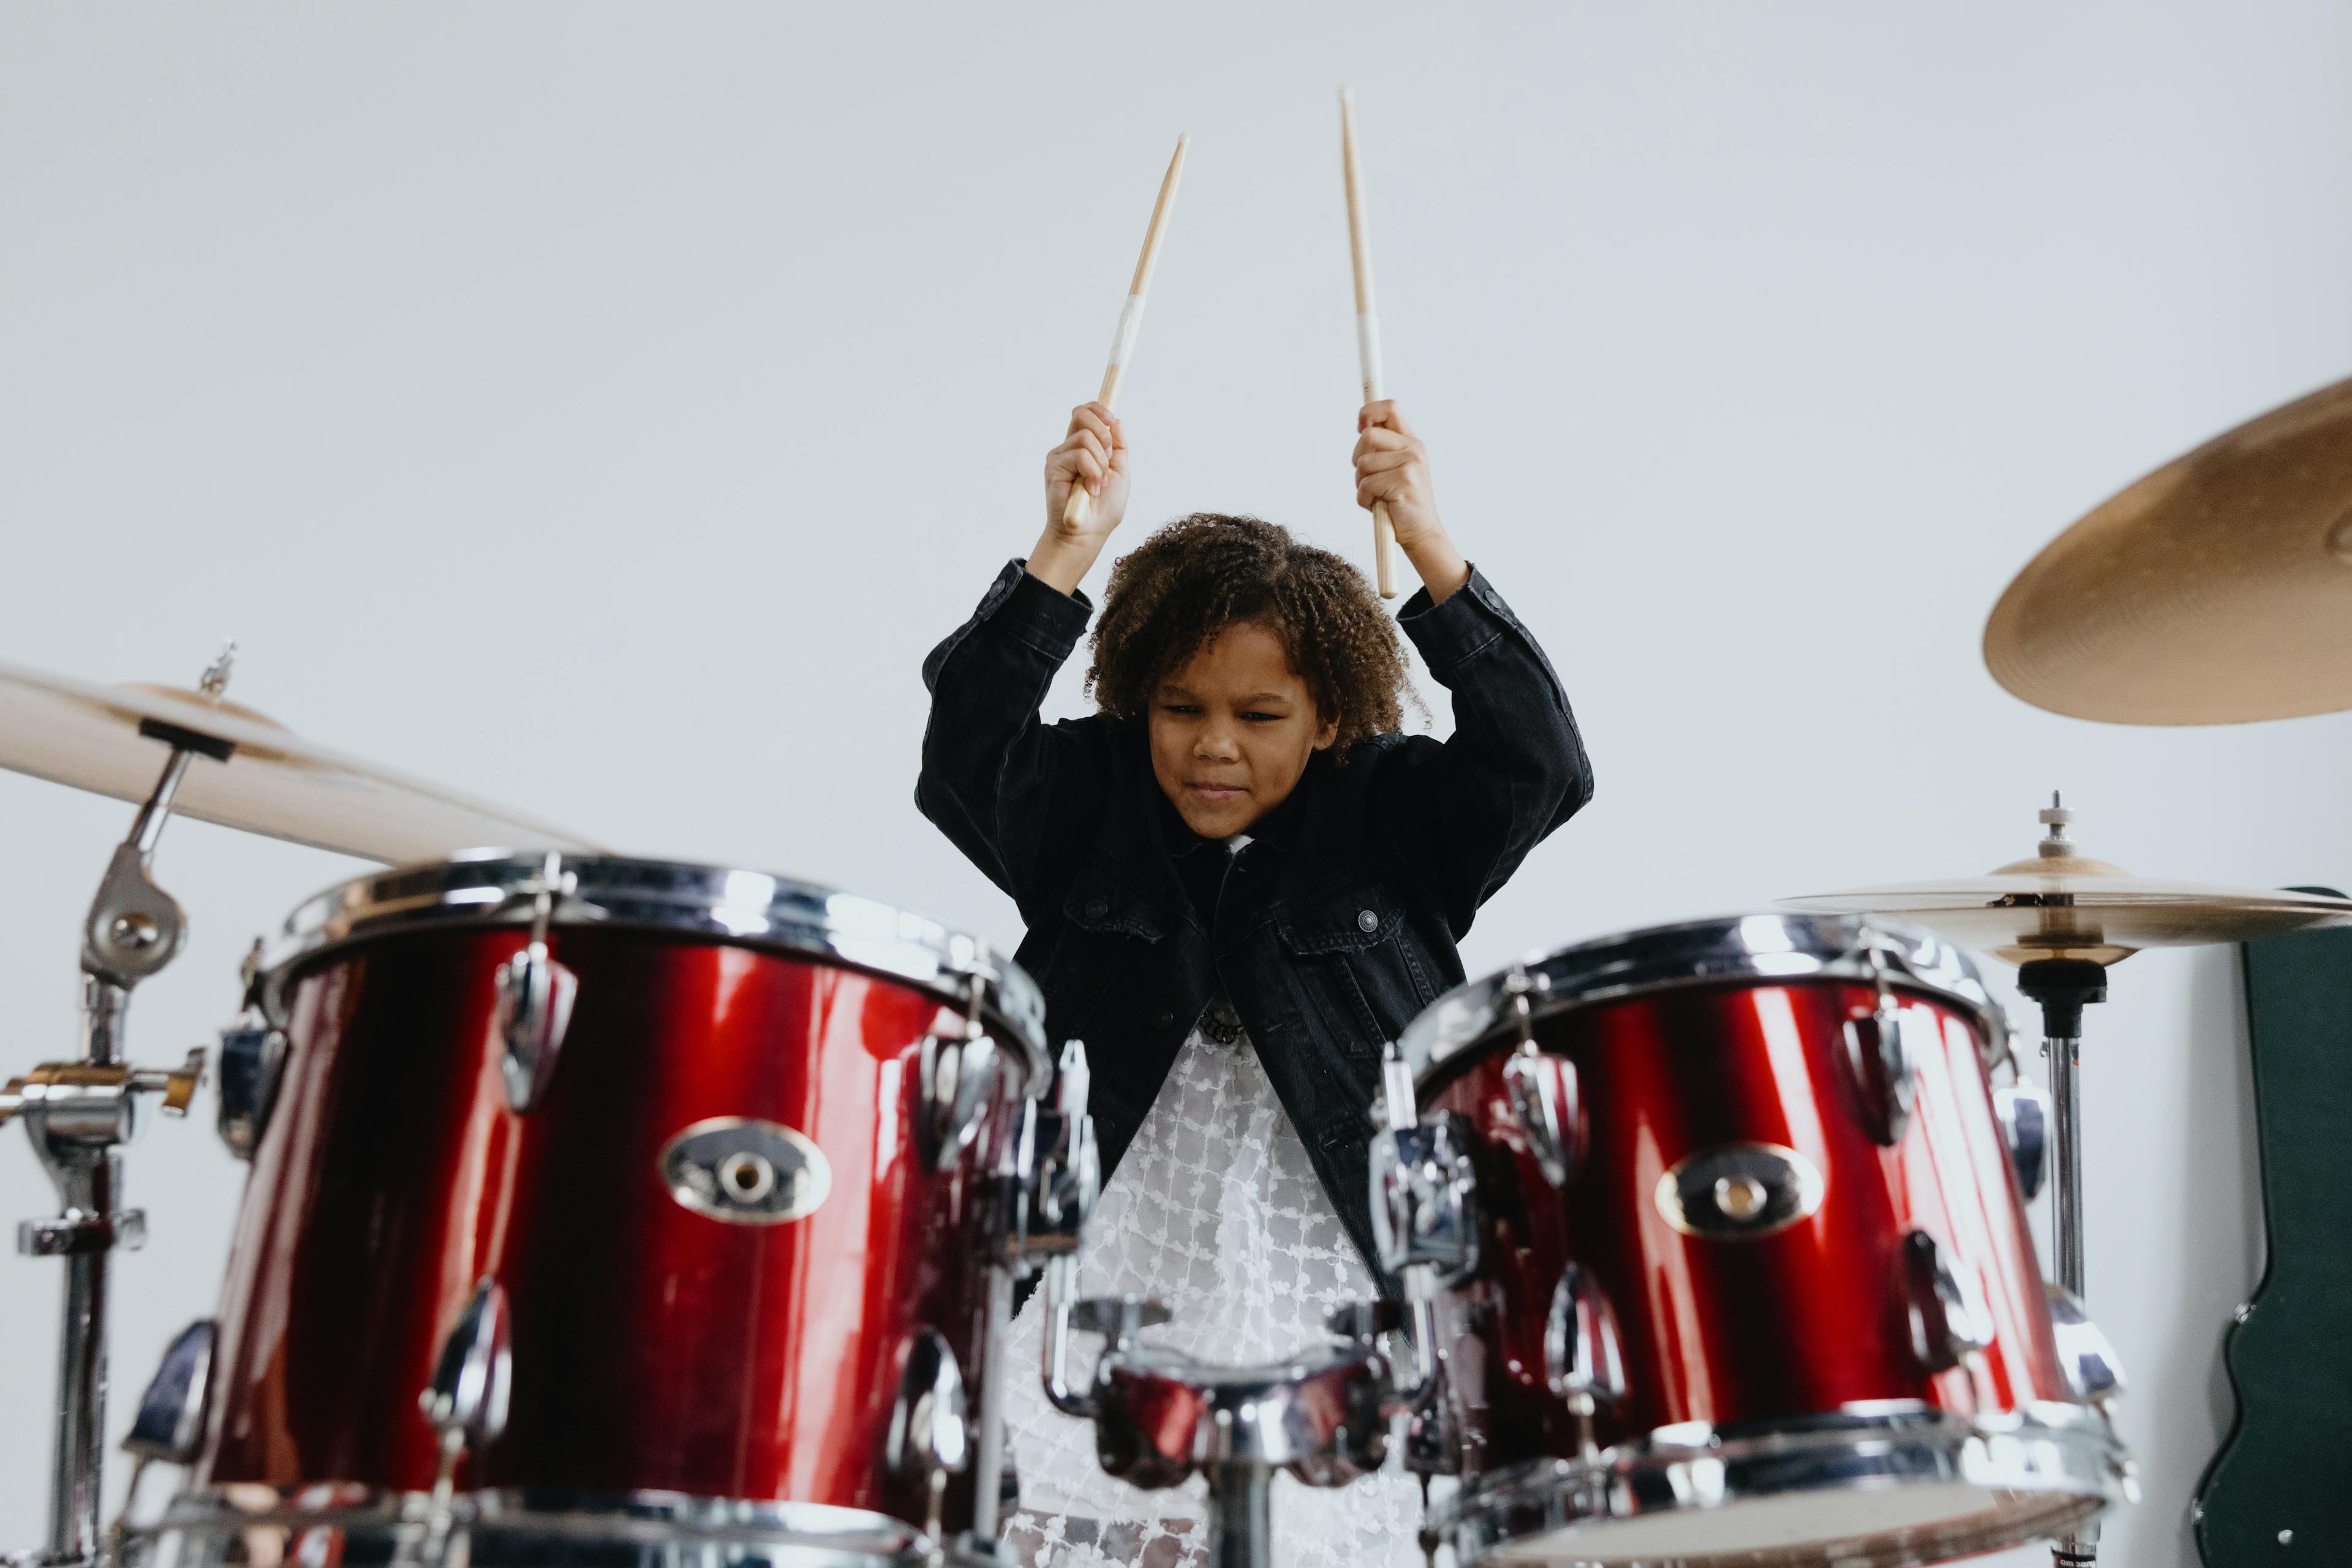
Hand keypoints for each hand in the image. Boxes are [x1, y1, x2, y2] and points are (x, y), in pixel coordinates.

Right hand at [1029, 402, 1130, 595]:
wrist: (1088, 534)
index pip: (1085, 414)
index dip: (1099, 409)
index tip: (1112, 420)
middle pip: (1081, 414)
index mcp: (1084, 447)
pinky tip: (1091, 489)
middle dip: (1103, 431)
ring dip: (1100, 462)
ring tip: (1098, 484)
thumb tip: (1117, 422)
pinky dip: (1093, 472)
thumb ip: (1118, 447)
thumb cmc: (1103, 509)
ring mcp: (1059, 456)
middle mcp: (1069, 448)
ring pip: (1085, 437)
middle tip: (1108, 459)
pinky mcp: (1053, 467)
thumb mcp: (1120, 473)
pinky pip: (1080, 455)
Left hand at [1354, 401, 1467, 600]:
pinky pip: (1365, 485)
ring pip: (1363, 463)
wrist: (1421, 534)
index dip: (1368, 412)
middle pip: (1367, 436)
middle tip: (1368, 479)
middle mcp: (1413, 448)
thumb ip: (1381, 449)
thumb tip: (1361, 428)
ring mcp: (1410, 463)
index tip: (1359, 428)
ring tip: (1376, 496)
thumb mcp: (1393, 470)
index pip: (1389, 407)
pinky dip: (1364, 500)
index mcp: (1410, 441)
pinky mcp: (1404, 481)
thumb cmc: (1400, 504)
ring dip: (1360, 484)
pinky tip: (1379, 506)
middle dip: (1357, 459)